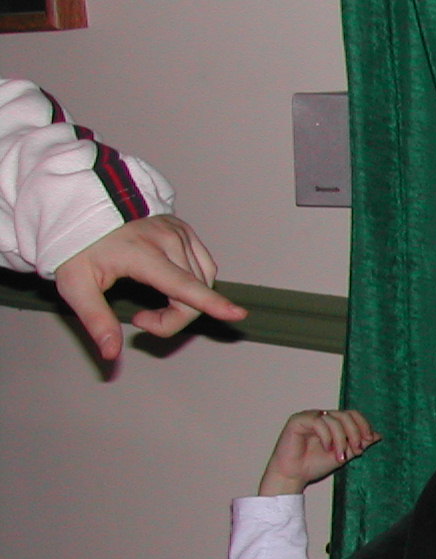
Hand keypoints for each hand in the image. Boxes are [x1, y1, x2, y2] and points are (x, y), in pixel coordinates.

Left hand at [52, 214, 246, 360]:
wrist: (85, 205)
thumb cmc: (79, 245)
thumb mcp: (76, 286)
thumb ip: (96, 320)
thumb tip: (111, 353)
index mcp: (142, 253)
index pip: (183, 284)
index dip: (210, 303)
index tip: (237, 314)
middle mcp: (168, 240)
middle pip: (193, 292)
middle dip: (173, 318)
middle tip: (139, 320)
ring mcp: (180, 233)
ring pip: (203, 280)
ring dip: (187, 302)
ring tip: (154, 303)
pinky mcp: (186, 230)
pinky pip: (204, 265)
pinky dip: (195, 283)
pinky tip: (170, 285)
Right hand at [259, 409, 379, 495]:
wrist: (293, 476)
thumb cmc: (314, 465)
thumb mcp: (343, 454)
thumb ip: (358, 444)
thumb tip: (378, 435)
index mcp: (332, 422)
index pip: (352, 414)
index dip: (363, 425)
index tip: (369, 440)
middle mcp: (322, 417)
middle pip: (346, 415)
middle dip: (355, 433)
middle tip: (357, 450)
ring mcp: (309, 417)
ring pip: (334, 419)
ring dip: (341, 439)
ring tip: (340, 456)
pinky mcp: (298, 420)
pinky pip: (319, 422)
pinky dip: (327, 436)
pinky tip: (327, 448)